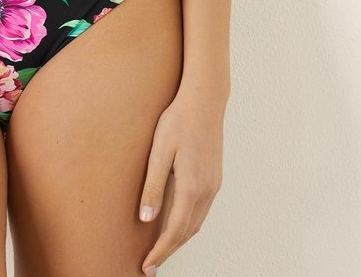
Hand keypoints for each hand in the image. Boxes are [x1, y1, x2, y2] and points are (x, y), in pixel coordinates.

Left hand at [138, 85, 225, 274]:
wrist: (205, 101)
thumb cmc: (178, 121)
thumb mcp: (160, 151)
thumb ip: (153, 186)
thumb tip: (146, 219)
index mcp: (191, 187)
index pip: (174, 231)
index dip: (160, 251)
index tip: (147, 266)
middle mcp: (206, 191)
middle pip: (187, 232)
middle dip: (169, 250)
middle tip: (151, 264)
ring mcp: (213, 185)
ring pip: (196, 223)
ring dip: (180, 239)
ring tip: (161, 248)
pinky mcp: (215, 178)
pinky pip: (202, 211)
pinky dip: (189, 224)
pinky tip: (177, 223)